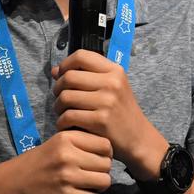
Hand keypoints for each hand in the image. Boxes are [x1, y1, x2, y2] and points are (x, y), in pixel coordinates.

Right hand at [0, 130, 112, 193]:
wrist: (16, 180)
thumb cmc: (42, 160)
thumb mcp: (58, 142)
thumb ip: (81, 140)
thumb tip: (110, 147)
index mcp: (66, 137)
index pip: (105, 144)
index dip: (105, 152)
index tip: (98, 156)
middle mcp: (67, 155)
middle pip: (106, 163)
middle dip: (102, 169)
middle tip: (90, 171)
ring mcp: (66, 176)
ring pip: (104, 181)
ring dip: (98, 184)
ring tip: (86, 182)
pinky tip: (78, 190)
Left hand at [52, 49, 167, 179]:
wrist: (138, 138)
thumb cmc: (119, 110)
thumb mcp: (110, 87)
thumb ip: (84, 76)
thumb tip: (54, 71)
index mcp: (114, 70)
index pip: (81, 56)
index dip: (65, 64)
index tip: (62, 75)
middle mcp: (112, 82)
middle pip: (69, 77)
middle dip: (57, 88)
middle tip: (60, 98)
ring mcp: (107, 101)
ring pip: (65, 97)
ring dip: (58, 106)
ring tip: (63, 112)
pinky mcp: (101, 121)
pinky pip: (68, 116)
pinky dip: (62, 122)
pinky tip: (67, 125)